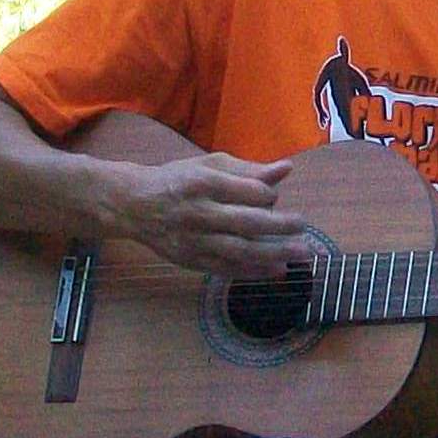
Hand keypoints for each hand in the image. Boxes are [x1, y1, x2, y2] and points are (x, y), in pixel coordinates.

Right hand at [117, 151, 314, 278]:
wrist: (134, 205)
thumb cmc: (178, 180)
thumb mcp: (209, 166)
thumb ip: (248, 170)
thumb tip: (287, 169)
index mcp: (203, 182)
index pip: (246, 191)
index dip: (267, 196)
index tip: (272, 198)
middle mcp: (198, 212)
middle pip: (246, 222)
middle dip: (280, 226)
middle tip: (304, 226)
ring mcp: (194, 240)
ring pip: (239, 250)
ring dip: (273, 254)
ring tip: (301, 254)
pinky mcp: (191, 260)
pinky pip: (227, 268)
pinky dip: (253, 271)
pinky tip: (276, 270)